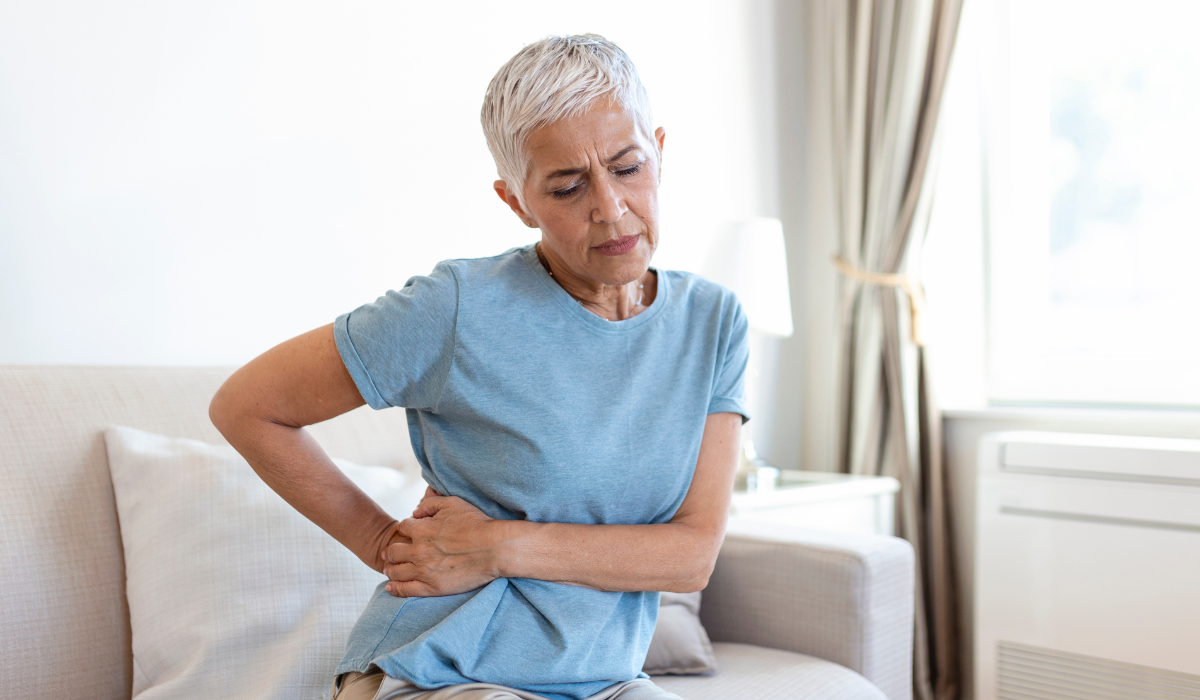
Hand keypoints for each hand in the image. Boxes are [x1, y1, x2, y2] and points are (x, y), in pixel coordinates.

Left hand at [383, 492, 501, 596]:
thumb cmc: (477, 524)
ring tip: (389, 569)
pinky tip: (390, 587)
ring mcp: (424, 571)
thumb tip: (415, 512)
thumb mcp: (453, 504)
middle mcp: (418, 551)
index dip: (405, 529)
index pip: (402, 528)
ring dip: (390, 569)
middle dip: (390, 551)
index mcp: (421, 530)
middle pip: (393, 552)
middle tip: (389, 554)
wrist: (494, 548)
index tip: (408, 533)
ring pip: (396, 572)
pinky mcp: (432, 588)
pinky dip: (395, 589)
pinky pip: (406, 590)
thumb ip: (430, 504)